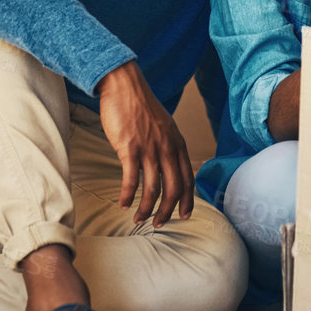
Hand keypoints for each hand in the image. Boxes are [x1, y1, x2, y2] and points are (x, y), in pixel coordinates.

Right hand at [96, 61, 193, 225]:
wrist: (124, 86)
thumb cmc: (140, 105)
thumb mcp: (164, 125)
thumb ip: (167, 145)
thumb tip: (165, 164)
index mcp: (177, 143)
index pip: (189, 179)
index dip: (188, 200)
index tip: (184, 216)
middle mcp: (167, 148)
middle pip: (174, 189)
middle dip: (167, 211)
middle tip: (159, 224)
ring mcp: (149, 149)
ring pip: (153, 189)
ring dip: (146, 209)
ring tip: (139, 219)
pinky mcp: (129, 149)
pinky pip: (130, 180)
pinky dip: (127, 195)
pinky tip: (122, 203)